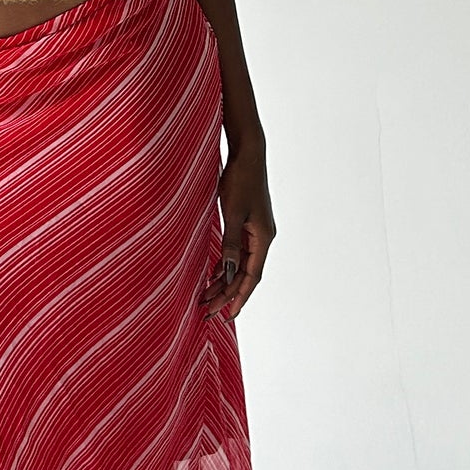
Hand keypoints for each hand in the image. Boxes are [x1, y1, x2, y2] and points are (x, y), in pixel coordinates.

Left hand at [201, 136, 273, 320]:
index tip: (228, 315)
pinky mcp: (247, 223)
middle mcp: (263, 238)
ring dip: (224, 281)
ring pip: (240, 264)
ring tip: (206, 297)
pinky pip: (237, 252)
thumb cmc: (241, 179)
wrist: (248, 154)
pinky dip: (225, 265)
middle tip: (208, 312)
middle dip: (227, 294)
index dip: (239, 297)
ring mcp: (256, 231)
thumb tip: (227, 273)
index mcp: (263, 237)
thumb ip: (230, 244)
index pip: (251, 276)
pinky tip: (213, 274)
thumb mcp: (233, 213)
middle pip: (245, 274)